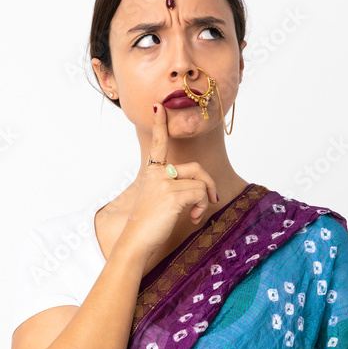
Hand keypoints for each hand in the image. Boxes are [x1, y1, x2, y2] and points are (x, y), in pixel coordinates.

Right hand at [120, 104, 218, 257]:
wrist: (136, 241)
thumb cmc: (148, 225)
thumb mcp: (159, 200)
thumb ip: (174, 188)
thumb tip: (203, 189)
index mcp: (152, 172)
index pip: (158, 144)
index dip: (159, 125)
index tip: (159, 107)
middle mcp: (157, 173)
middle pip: (196, 168)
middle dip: (209, 184)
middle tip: (212, 200)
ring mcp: (164, 183)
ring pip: (201, 182)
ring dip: (205, 200)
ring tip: (195, 214)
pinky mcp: (172, 195)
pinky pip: (200, 194)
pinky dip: (201, 208)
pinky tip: (191, 219)